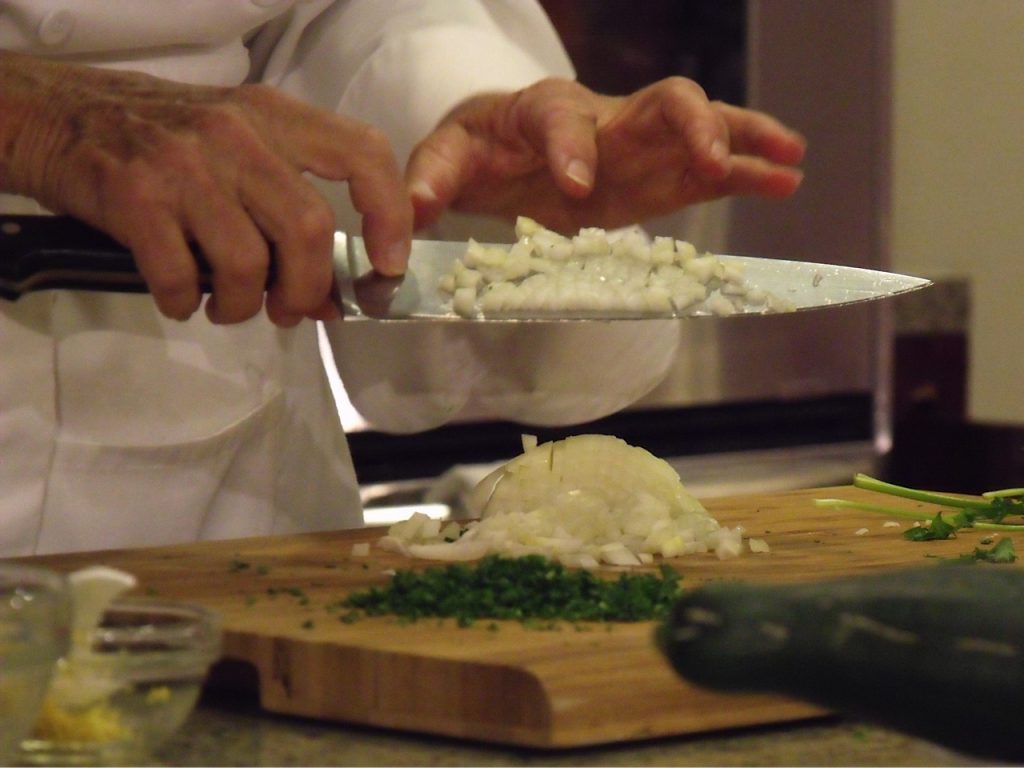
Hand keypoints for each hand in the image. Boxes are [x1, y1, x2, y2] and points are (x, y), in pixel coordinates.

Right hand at [0, 51, 411, 325]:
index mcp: (276, 116)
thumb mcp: (240, 151)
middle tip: (287, 309)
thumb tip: (327, 298)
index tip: (387, 264)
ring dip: (243, 306)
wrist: (62, 114)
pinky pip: (180, 278)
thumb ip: (289, 212)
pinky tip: (181, 298)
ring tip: (226, 306)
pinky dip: (186, 304)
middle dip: (306, 289)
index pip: (363, 153)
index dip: (389, 214)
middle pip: (308, 230)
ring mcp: (185, 164)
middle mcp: (238, 133)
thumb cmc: (166, 139)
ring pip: (248, 263)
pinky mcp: (135, 196)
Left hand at [406, 76, 805, 232]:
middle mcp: (604, 117)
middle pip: (658, 100)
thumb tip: (413, 210)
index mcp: (543, 112)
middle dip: (689, 124)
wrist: (509, 147)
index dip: (573, 144)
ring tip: (789, 158)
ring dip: (741, 139)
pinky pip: (709, 166)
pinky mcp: (658, 172)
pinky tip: (785, 181)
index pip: (562, 115)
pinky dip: (747, 171)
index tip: (580, 185)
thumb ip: (432, 177)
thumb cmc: (479, 149)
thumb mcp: (447, 158)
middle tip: (711, 157)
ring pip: (700, 124)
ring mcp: (640, 142)